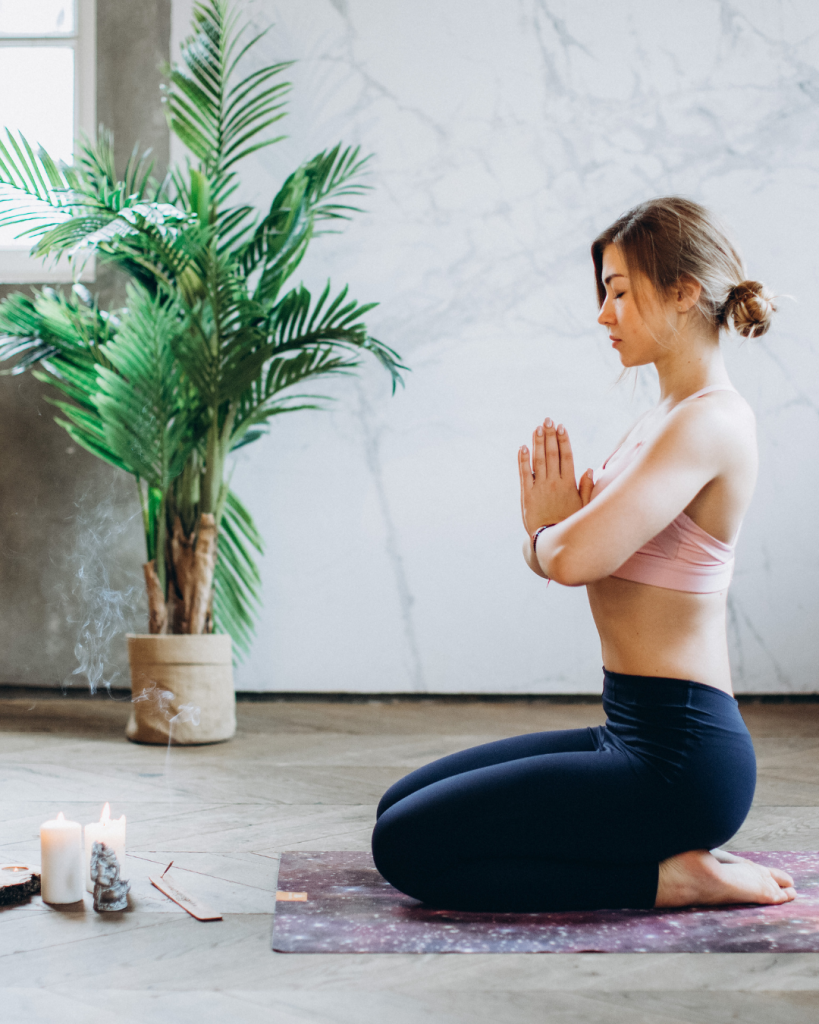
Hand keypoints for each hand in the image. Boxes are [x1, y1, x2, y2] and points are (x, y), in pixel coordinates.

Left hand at [518, 418, 593, 535]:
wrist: (550, 540)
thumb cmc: (569, 523)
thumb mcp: (583, 506)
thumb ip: (586, 487)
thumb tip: (588, 469)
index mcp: (568, 484)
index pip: (566, 456)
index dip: (563, 440)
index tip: (561, 427)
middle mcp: (554, 483)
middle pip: (552, 454)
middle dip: (549, 436)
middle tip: (547, 420)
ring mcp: (539, 488)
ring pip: (538, 461)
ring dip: (537, 443)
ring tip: (537, 428)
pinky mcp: (526, 495)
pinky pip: (524, 474)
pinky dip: (523, 460)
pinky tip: (523, 447)